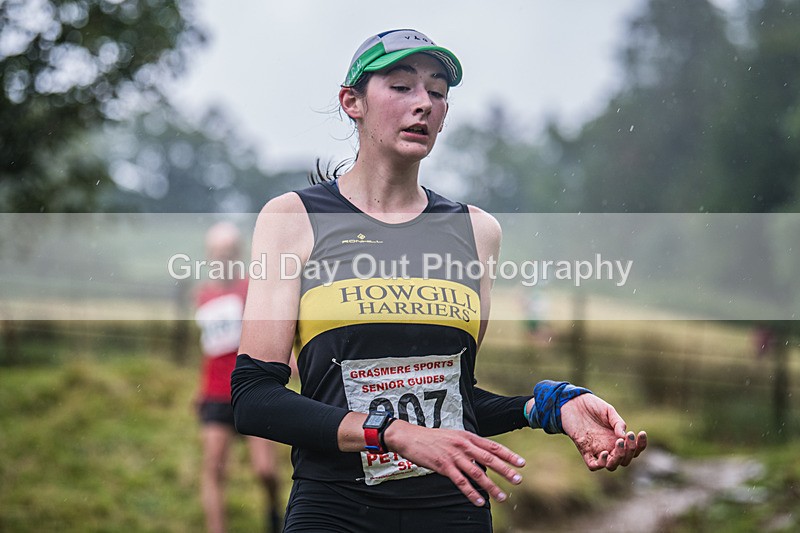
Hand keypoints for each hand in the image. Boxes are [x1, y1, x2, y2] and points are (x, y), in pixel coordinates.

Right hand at [383, 420, 524, 506]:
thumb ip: (469, 445)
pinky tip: (479, 501)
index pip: (492, 446)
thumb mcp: (454, 436)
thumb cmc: (433, 438)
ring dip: (491, 486)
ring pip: (477, 473)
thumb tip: (484, 456)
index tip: (521, 463)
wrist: (410, 437)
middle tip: (518, 480)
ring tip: (501, 496)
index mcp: (468, 436)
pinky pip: (461, 482)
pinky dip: (471, 492)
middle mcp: (463, 445)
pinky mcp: (444, 466)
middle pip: (489, 459)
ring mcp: (454, 456)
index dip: (508, 455)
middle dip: (506, 471)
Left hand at [560, 394, 646, 470]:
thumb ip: (617, 423)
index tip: (641, 433)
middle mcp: (609, 447)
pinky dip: (600, 463)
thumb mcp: (608, 411)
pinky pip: (593, 465)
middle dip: (630, 451)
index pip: (633, 449)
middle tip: (628, 437)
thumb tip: (625, 437)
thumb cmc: (592, 406)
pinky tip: (603, 453)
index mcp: (617, 438)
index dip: (640, 445)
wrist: (572, 402)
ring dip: (618, 459)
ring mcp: (597, 450)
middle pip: (624, 460)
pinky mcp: (584, 450)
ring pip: (611, 466)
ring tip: (619, 444)